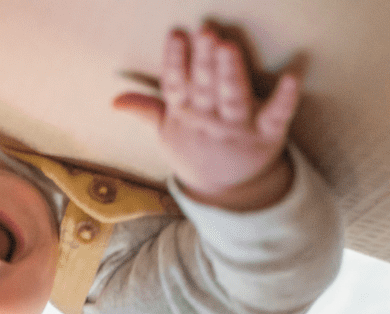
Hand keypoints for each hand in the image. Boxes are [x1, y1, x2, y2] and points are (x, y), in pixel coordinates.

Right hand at [113, 25, 300, 209]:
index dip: (175, 62)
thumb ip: (146, 110)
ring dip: (231, 74)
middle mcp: (209, 120)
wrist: (225, 189)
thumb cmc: (195, 150)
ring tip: (228, 46)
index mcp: (185, 116)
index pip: (176, 87)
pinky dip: (284, 100)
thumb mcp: (168, 133)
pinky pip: (277, 116)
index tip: (176, 35)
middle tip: (206, 33)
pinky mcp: (267, 134)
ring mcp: (238, 128)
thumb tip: (115, 100)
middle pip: (205, 88)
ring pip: (233, 99)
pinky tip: (291, 78)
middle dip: (205, 62)